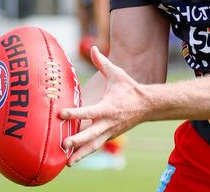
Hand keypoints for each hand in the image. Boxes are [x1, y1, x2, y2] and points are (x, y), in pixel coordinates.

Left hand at [60, 46, 147, 165]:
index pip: (89, 111)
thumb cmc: (130, 88)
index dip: (75, 113)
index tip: (61, 114)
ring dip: (81, 154)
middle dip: (77, 140)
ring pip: (94, 146)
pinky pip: (97, 146)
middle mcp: (108, 122)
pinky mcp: (111, 136)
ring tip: (67, 163)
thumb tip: (93, 47)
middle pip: (91, 134)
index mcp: (108, 107)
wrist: (148, 105)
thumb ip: (102, 62)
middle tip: (63, 144)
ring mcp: (110, 132)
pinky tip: (73, 160)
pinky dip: (86, 154)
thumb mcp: (117, 73)